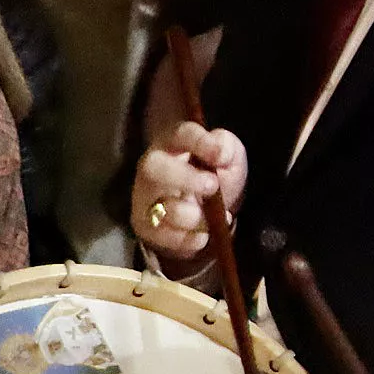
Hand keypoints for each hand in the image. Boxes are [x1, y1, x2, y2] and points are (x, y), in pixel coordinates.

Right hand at [132, 121, 247, 265]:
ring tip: (212, 218)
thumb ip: (227, 148)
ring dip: (195, 217)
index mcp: (174, 143)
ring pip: (163, 208)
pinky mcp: (144, 226)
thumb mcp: (230, 159)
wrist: (204, 216)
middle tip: (213, 187)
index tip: (220, 155)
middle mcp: (151, 167)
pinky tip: (202, 235)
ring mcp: (144, 197)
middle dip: (185, 179)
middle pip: (154, 168)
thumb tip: (221, 152)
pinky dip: (188, 239)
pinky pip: (163, 235)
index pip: (181, 134)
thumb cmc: (214, 177)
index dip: (200, 142)